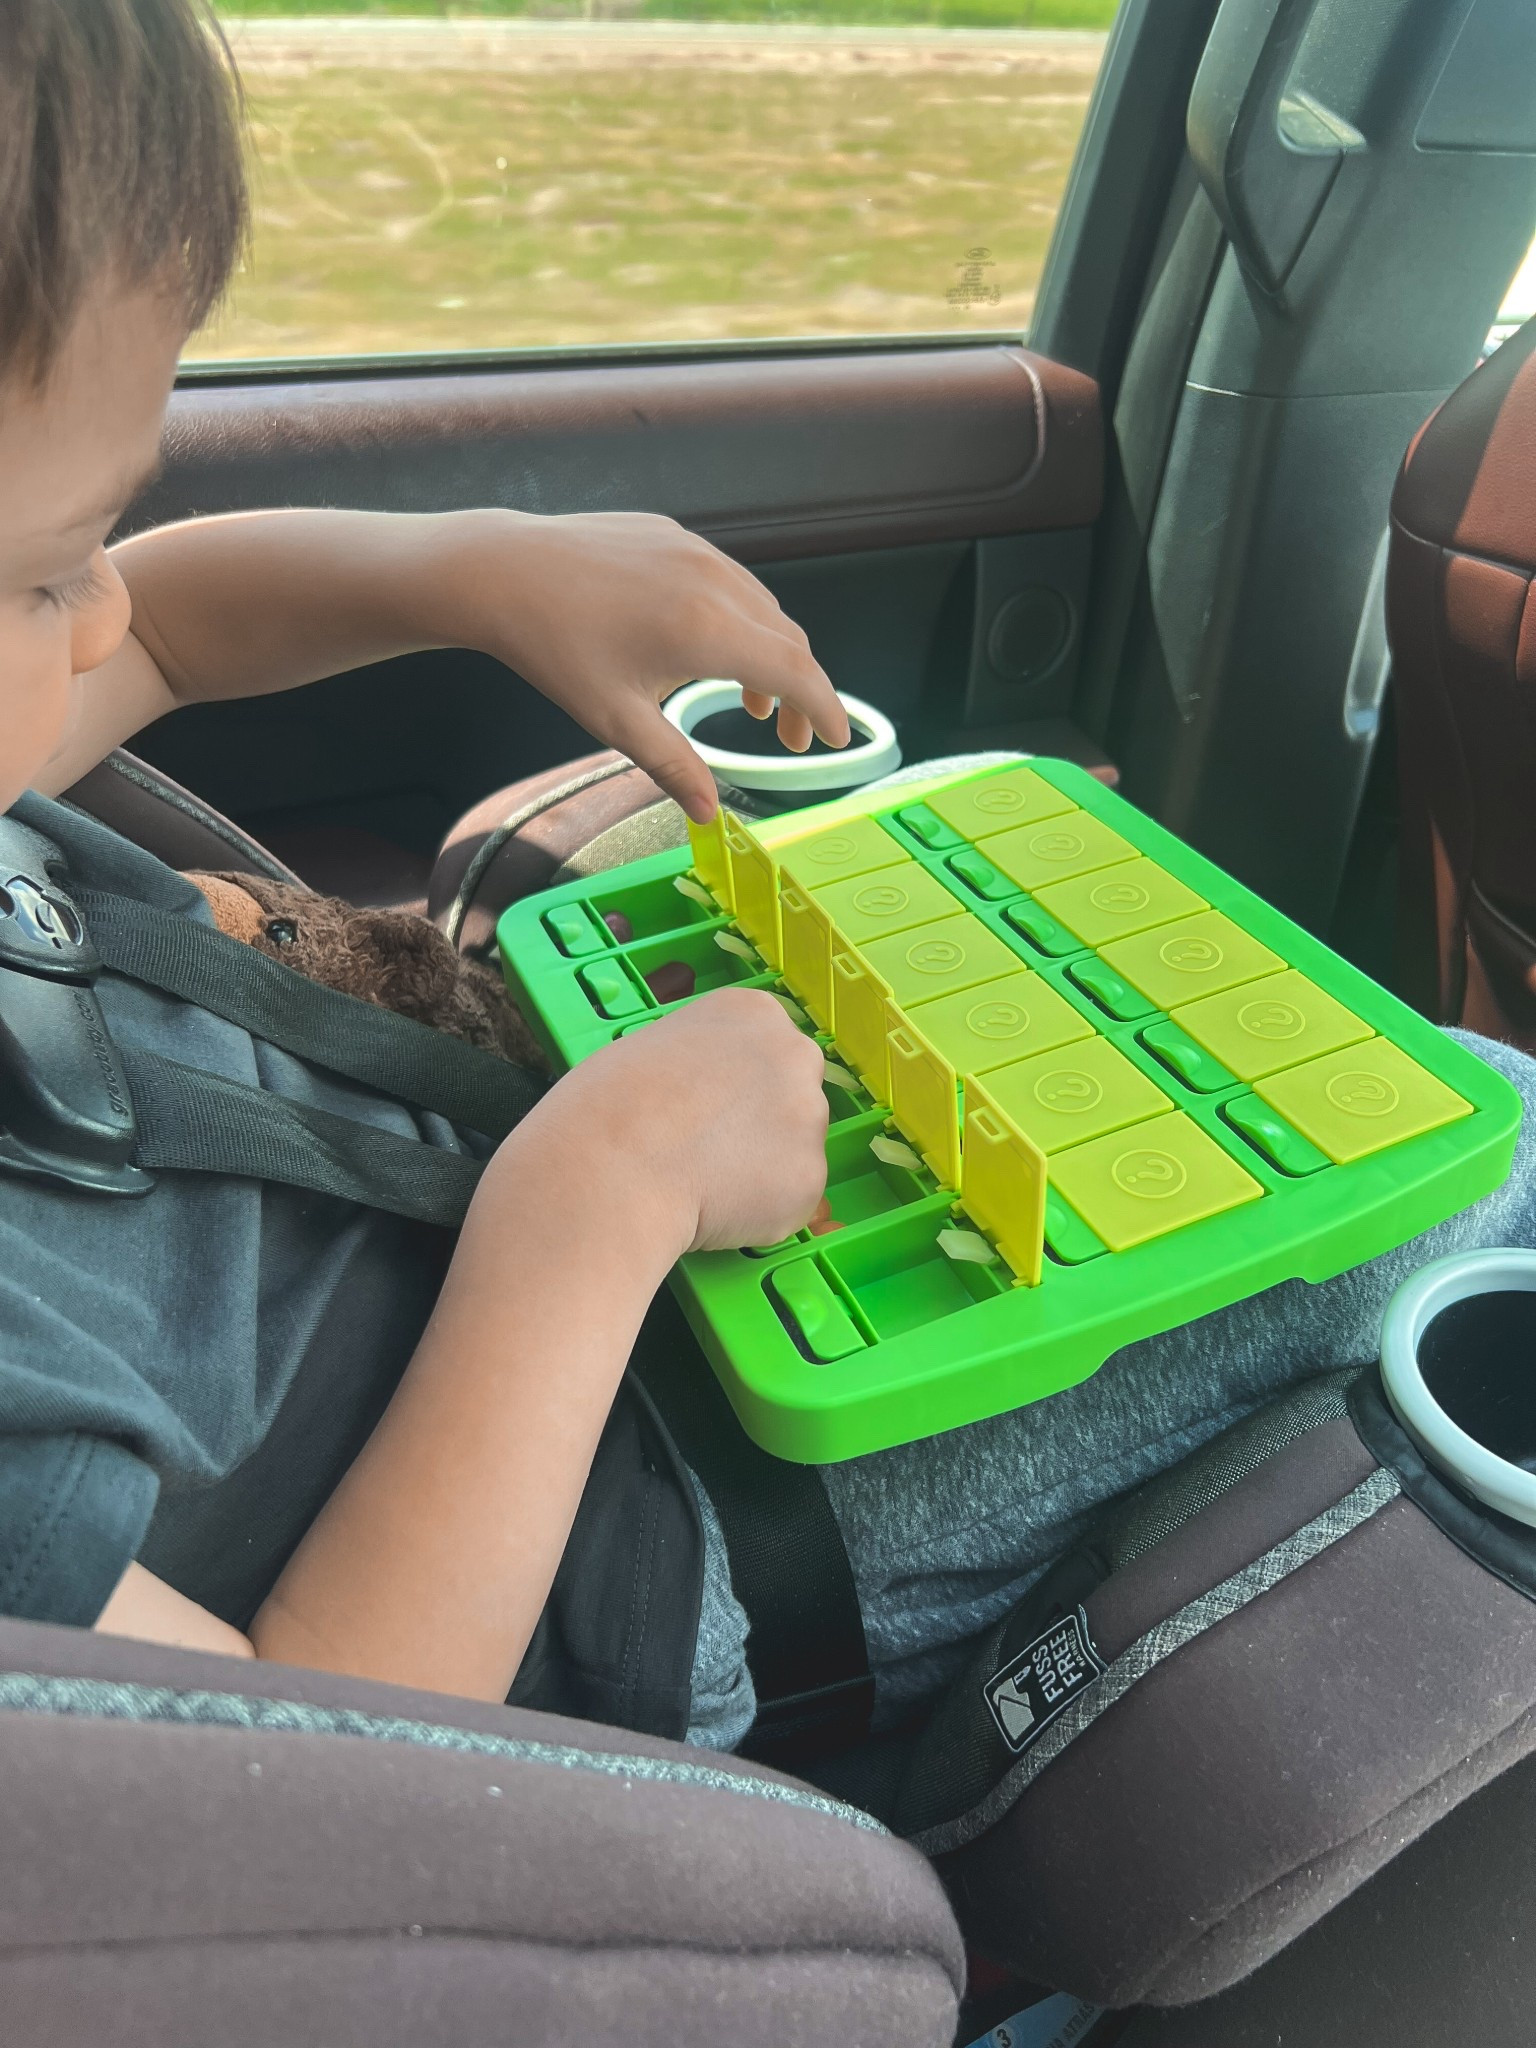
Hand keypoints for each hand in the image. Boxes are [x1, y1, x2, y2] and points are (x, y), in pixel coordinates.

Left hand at [451, 510, 850, 821]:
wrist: (503, 572)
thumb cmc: (554, 648)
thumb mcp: (615, 719)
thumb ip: (672, 766)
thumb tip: (710, 817)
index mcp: (706, 630)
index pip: (795, 672)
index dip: (824, 708)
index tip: (835, 739)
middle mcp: (713, 582)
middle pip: (788, 640)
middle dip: (801, 691)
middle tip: (790, 738)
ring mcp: (695, 551)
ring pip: (762, 608)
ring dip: (771, 656)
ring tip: (750, 702)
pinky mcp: (673, 536)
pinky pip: (729, 581)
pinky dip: (742, 620)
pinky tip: (712, 649)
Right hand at [544, 987, 830, 1253]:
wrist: (611, 1168)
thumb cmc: (608, 1106)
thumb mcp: (654, 1046)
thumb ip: (703, 1062)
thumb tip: (709, 1097)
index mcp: (753, 1013)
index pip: (765, 1047)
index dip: (734, 1084)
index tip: (708, 1106)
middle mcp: (795, 1055)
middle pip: (791, 1093)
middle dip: (759, 1124)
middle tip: (707, 1151)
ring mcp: (810, 1117)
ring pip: (792, 1151)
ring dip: (759, 1170)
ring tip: (700, 1183)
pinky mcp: (811, 1178)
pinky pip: (788, 1201)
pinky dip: (758, 1215)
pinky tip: (713, 1210)